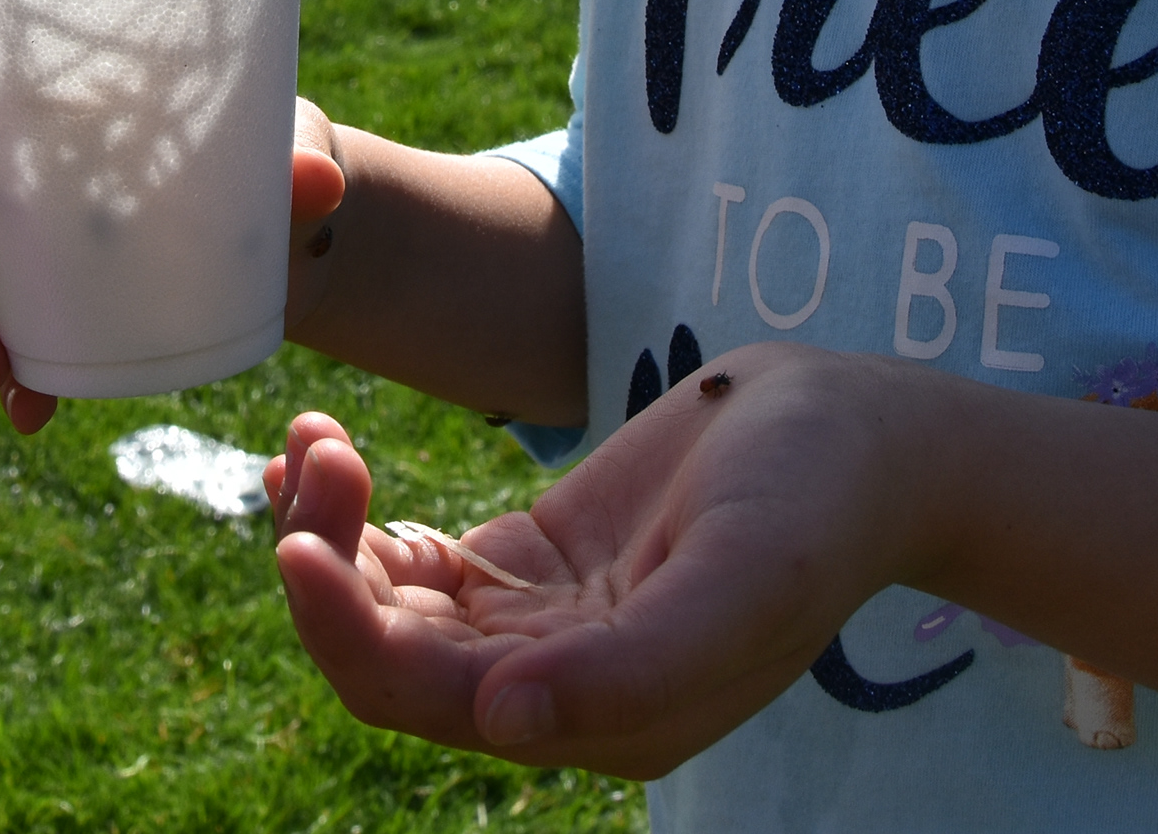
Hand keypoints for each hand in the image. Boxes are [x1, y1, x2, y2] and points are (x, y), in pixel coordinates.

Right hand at [0, 80, 348, 435]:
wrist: (289, 248)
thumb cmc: (272, 161)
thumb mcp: (289, 146)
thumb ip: (296, 158)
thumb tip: (314, 181)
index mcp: (69, 112)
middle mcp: (31, 184)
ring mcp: (34, 262)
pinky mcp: (57, 324)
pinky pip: (10, 353)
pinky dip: (12, 385)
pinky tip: (28, 413)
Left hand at [264, 344, 903, 779]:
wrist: (863, 432)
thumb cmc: (818, 502)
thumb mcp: (742, 579)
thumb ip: (633, 666)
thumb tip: (502, 725)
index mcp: (607, 720)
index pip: (428, 700)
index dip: (346, 631)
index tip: (295, 541)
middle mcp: (559, 692)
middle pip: (388, 658)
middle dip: (325, 564)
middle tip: (312, 450)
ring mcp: (540, 629)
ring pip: (388, 610)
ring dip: (329, 533)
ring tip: (313, 437)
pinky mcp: (533, 567)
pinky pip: (413, 563)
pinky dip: (357, 515)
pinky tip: (320, 450)